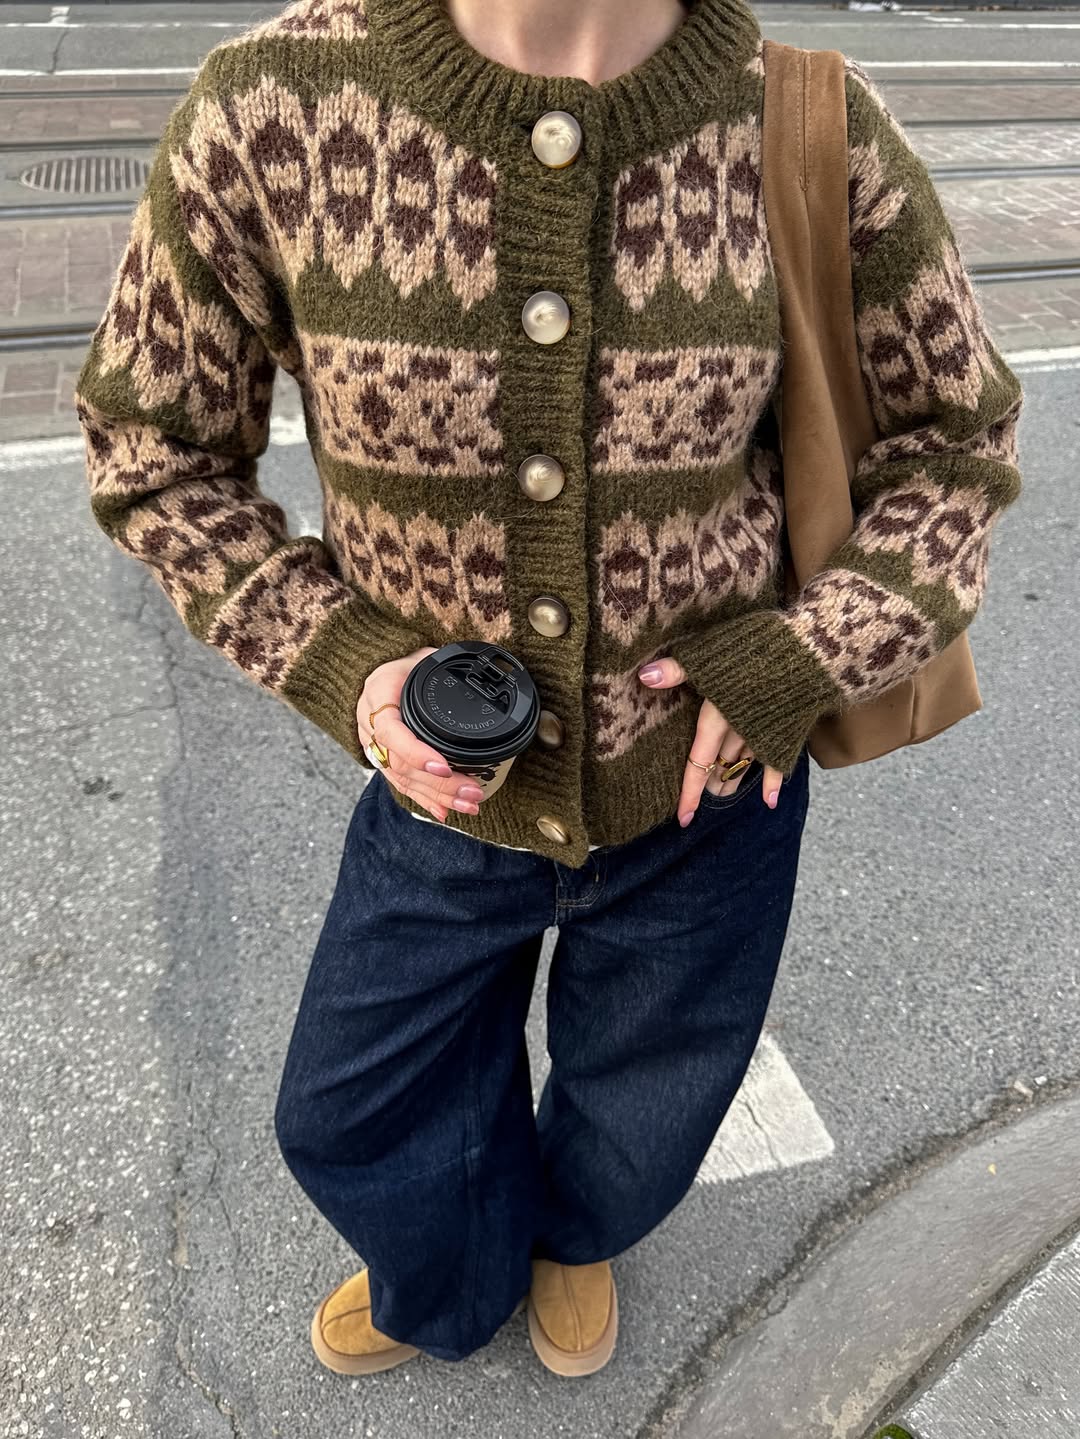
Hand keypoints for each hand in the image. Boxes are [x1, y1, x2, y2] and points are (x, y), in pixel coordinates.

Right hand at [356, 646, 488, 822]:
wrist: (374, 674)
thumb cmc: (402, 664)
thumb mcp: (420, 656)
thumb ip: (441, 664)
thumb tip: (480, 665)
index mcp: (379, 696)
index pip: (392, 732)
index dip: (417, 753)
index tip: (444, 767)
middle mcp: (371, 726)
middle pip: (403, 765)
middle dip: (440, 784)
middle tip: (472, 792)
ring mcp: (375, 748)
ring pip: (404, 780)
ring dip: (438, 796)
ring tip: (470, 805)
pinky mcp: (383, 762)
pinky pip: (402, 785)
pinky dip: (425, 800)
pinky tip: (445, 811)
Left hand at [637, 657, 783, 824]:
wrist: (807, 654)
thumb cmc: (755, 651)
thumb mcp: (711, 656)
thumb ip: (678, 669)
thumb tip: (644, 676)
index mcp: (716, 719)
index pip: (697, 764)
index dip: (689, 793)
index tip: (683, 819)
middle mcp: (738, 732)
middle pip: (718, 767)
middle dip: (709, 787)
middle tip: (699, 809)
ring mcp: (762, 733)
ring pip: (741, 763)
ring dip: (731, 782)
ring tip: (722, 798)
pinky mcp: (784, 729)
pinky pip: (776, 762)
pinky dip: (772, 782)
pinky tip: (769, 802)